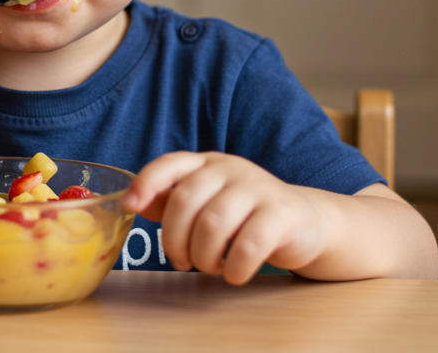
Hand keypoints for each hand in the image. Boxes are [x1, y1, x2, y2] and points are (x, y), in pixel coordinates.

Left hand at [123, 151, 333, 284]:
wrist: (307, 223)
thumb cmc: (245, 217)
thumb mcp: (207, 204)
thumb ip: (171, 203)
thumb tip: (134, 202)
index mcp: (207, 164)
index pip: (170, 164)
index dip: (146, 182)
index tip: (131, 206)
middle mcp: (231, 169)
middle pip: (185, 200)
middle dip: (175, 239)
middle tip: (182, 262)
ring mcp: (259, 188)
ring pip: (213, 224)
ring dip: (204, 257)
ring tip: (210, 267)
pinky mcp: (282, 213)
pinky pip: (248, 245)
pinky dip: (234, 268)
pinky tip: (235, 273)